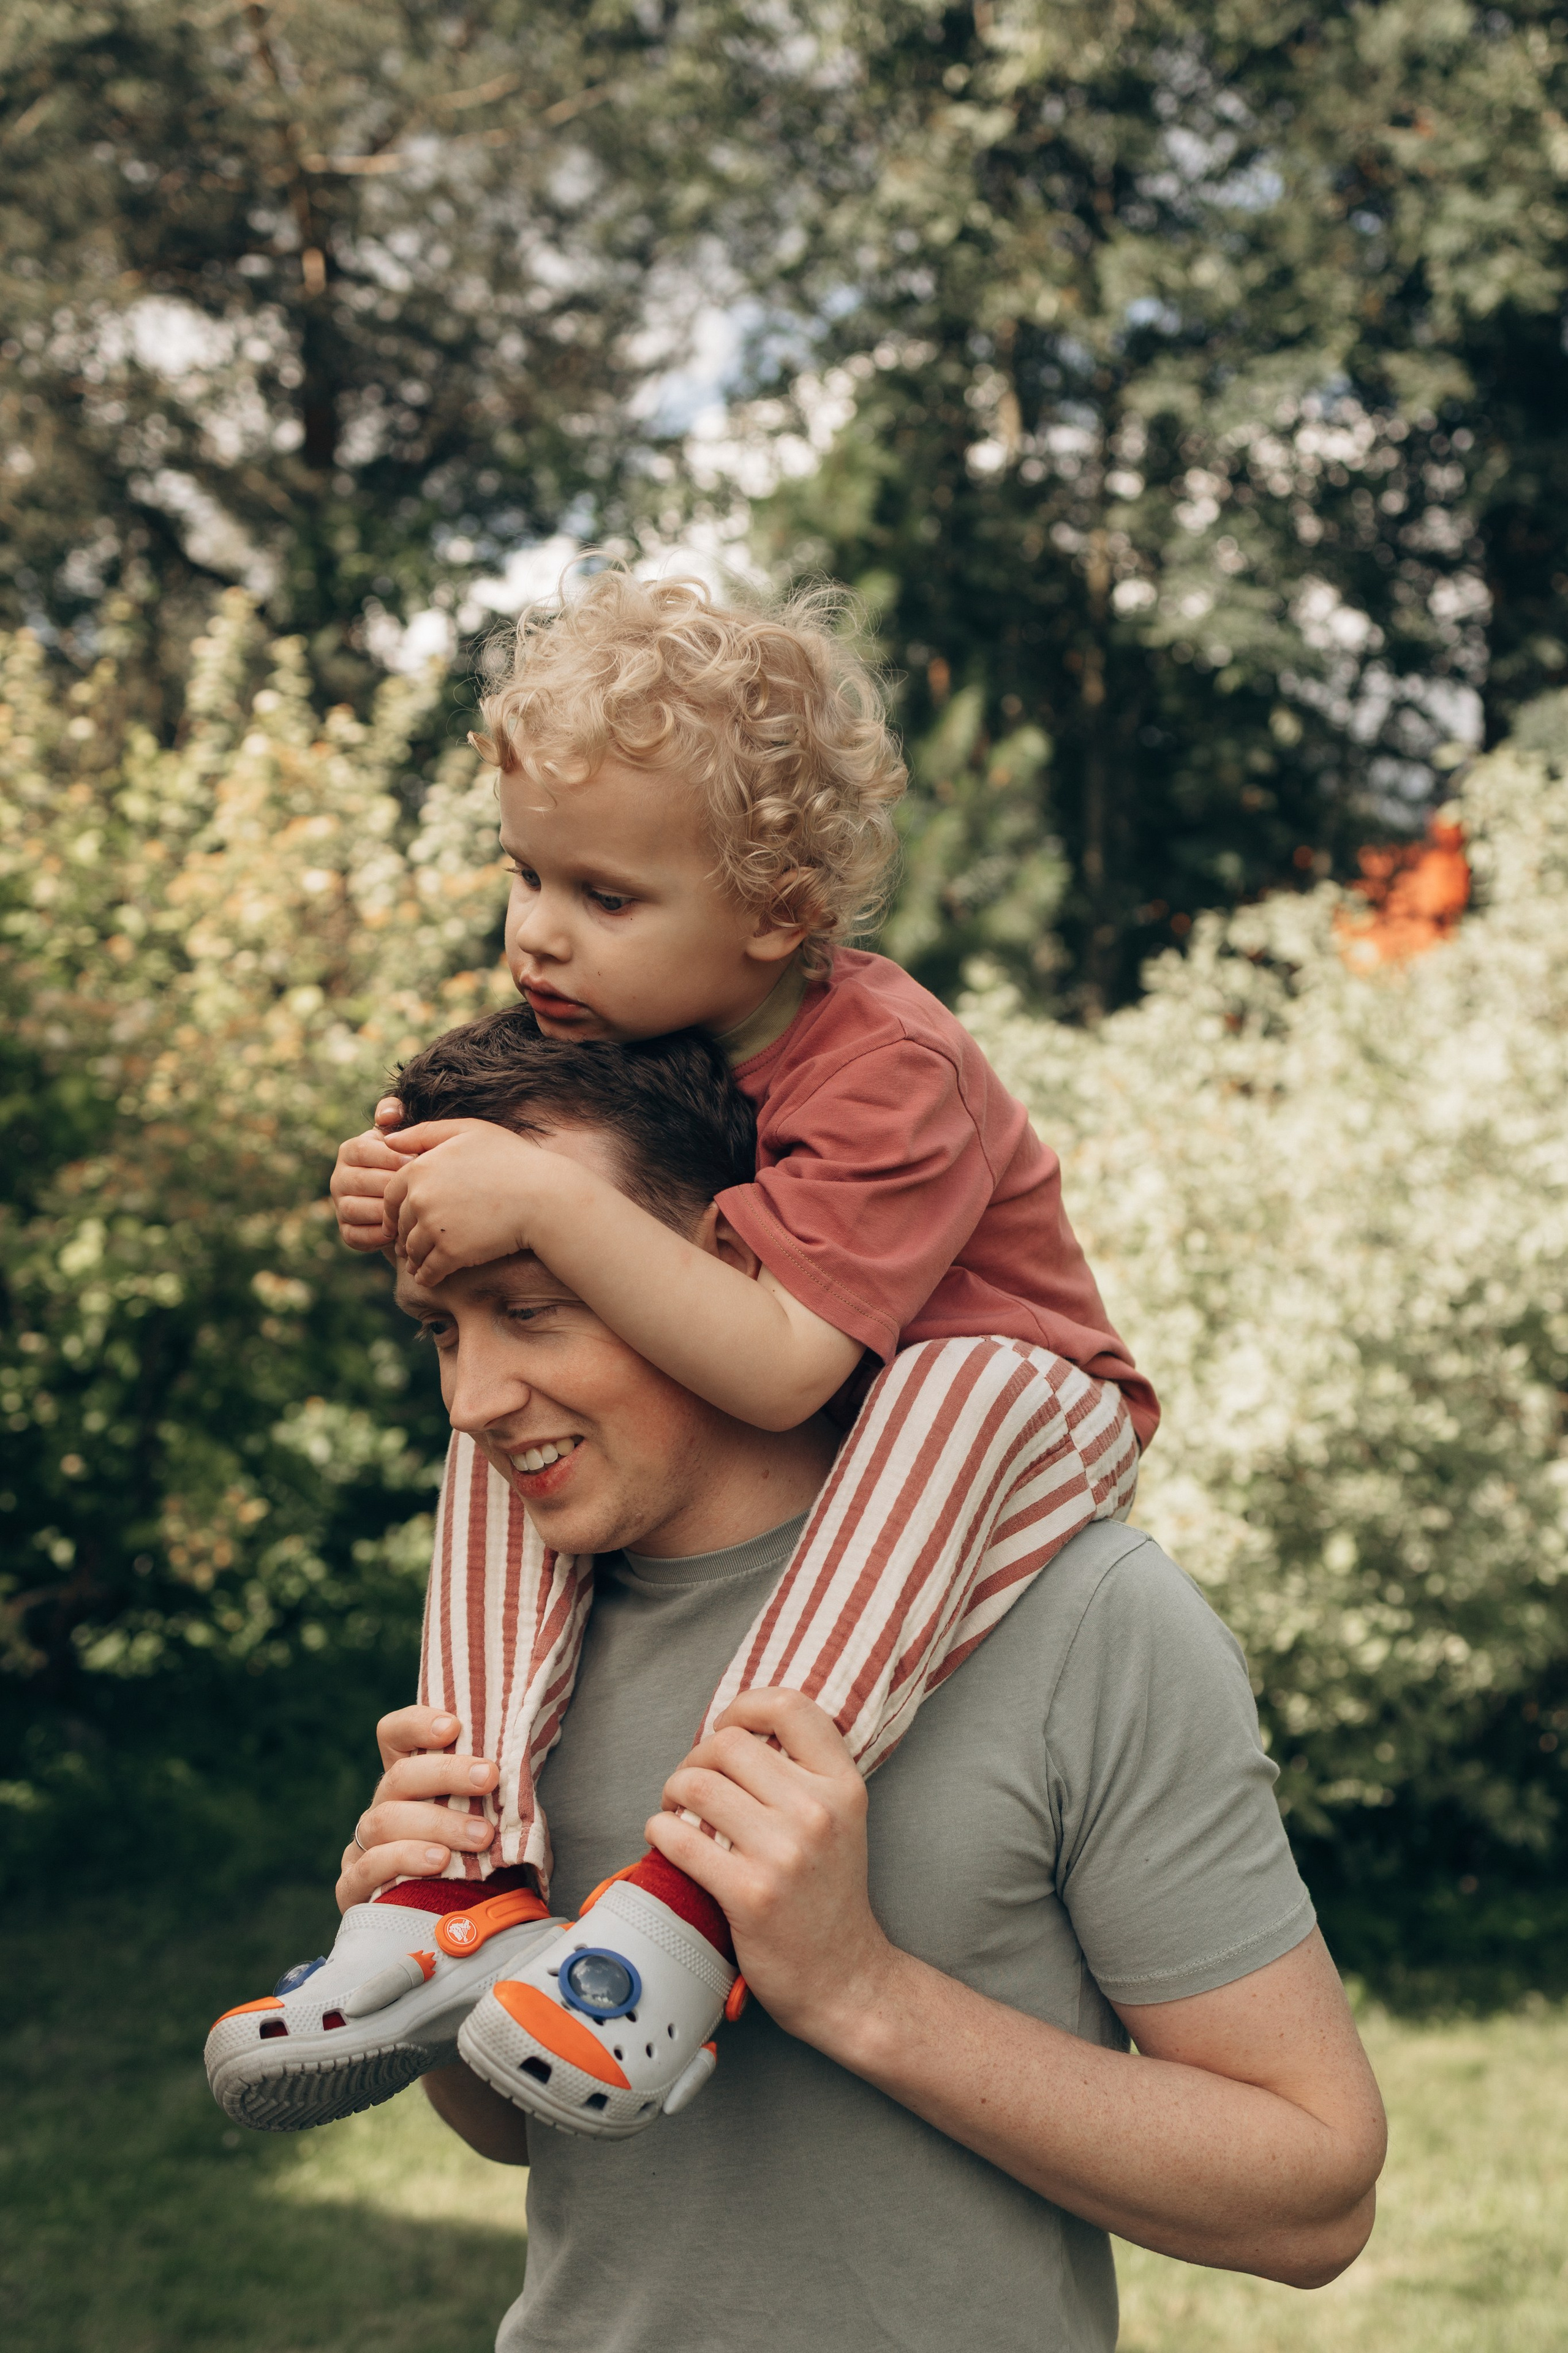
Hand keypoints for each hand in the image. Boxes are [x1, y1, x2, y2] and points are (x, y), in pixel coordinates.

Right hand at [329, 1098, 405, 1251]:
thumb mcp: (404, 1135)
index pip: (362, 1150)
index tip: (413, 1160)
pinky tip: (400, 1231)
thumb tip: (387, 1115)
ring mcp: (340, 1205)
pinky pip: (357, 1236)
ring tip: (410, 1210)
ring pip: (356, 1209)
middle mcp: (339, 1177)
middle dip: (390, 1185)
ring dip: (384, 1211)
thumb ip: (395, 1114)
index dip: (388, 1156)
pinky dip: (378, 1236)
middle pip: (361, 1181)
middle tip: (416, 1188)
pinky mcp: (347, 1231)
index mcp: (351, 1150)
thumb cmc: (409, 1161)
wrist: (411, 1199)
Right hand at [334, 1704, 498, 1910]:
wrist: (463, 1929)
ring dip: (436, 1823)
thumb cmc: (484, 1864)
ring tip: (479, 1836)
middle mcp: (382, 1808)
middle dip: (446, 1773)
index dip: (416, 1724)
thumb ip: (497, 1799)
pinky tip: (438, 1864)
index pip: (394, 1736)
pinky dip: (404, 1861)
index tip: (453, 1727)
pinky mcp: (354, 1888)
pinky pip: (367, 1869)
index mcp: (411, 1783)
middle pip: (397, 1777)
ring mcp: (363, 1848)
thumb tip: (521, 1776)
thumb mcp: (496, 1824)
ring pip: (384, 1820)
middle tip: (488, 1778)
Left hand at [383, 1118, 559, 1284]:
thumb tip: (387, 1138)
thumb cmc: (512, 1159)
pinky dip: (427, 1277)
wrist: (544, 1197)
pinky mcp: (451, 1254)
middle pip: (401, 1225)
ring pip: (412, 1250)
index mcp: (419, 1169)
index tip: (397, 1221)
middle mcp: (420, 1199)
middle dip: (404, 1235)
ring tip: (421, 1263)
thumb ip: (425, 1132)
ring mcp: (434, 1228)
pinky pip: (428, 1271)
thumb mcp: (468, 1131)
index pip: (390, 1195)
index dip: (393, 1210)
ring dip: (414, 1258)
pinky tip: (431, 1278)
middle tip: (409, 1245)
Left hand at [643, 1688, 897, 2047]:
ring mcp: (784, 1853)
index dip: (745, 1706)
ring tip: (677, 1813)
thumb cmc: (828, 1895)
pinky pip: (678, 1838)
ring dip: (672, 1794)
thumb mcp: (841, 1820)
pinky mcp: (749, 1894)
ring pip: (696, 1785)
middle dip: (695, 1759)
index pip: (790, 1706)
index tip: (726, 1728)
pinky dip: (659, 1832)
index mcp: (844, 1786)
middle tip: (692, 1787)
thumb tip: (731, 1732)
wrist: (845, 1978)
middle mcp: (818, 1811)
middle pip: (728, 1744)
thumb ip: (802, 1773)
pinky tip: (666, 1841)